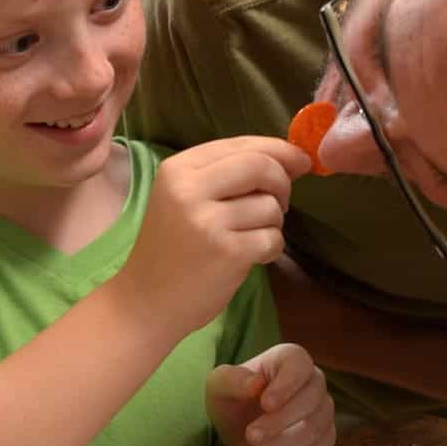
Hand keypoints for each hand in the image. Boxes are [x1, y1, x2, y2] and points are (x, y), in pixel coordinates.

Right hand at [116, 138, 310, 337]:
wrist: (146, 301)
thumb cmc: (170, 249)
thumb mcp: (184, 198)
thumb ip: (229, 174)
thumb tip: (293, 160)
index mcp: (178, 169)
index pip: (242, 144)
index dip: (279, 151)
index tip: (300, 162)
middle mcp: (190, 189)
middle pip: (261, 166)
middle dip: (282, 183)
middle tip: (280, 205)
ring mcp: (208, 222)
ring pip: (270, 206)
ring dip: (272, 224)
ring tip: (248, 238)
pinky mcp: (227, 253)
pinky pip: (273, 238)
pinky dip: (270, 249)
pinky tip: (249, 258)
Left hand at [206, 343, 335, 445]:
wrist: (237, 426)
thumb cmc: (231, 398)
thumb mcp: (219, 386)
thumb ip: (232, 380)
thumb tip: (255, 384)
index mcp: (290, 359)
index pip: (299, 365)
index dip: (286, 385)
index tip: (265, 404)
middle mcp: (313, 382)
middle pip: (311, 401)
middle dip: (279, 423)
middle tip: (250, 436)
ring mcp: (323, 411)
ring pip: (314, 431)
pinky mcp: (323, 439)